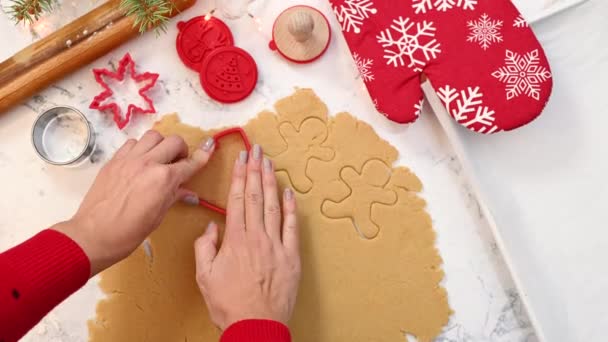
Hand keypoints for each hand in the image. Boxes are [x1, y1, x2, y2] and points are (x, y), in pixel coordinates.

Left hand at [54, 130, 215, 275]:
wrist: (93, 235)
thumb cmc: (129, 233)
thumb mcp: (158, 216)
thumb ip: (174, 197)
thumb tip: (187, 192)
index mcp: (163, 180)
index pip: (190, 163)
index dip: (202, 156)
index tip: (209, 147)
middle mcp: (148, 163)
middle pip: (174, 141)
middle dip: (181, 150)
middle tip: (178, 163)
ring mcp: (129, 160)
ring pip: (153, 136)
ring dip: (160, 145)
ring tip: (158, 159)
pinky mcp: (113, 161)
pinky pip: (132, 143)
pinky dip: (140, 148)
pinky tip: (139, 162)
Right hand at [194, 145, 300, 329]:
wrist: (255, 326)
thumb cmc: (228, 303)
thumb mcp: (204, 277)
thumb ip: (205, 248)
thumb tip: (211, 228)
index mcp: (235, 239)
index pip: (238, 199)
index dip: (240, 176)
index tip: (241, 158)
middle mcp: (256, 237)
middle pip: (256, 196)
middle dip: (255, 170)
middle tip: (256, 150)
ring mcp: (276, 245)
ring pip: (274, 206)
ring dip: (272, 182)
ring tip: (270, 162)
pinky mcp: (291, 257)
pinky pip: (292, 227)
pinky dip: (292, 208)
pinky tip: (290, 192)